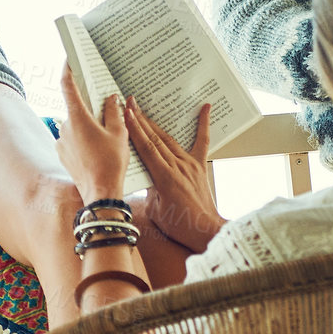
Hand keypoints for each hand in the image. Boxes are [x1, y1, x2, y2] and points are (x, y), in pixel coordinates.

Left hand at [57, 64, 128, 200]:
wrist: (100, 193)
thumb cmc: (110, 163)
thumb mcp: (119, 134)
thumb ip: (114, 112)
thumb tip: (111, 98)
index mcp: (78, 117)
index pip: (67, 86)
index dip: (67, 70)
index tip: (68, 59)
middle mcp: (65, 127)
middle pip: (76, 108)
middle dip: (90, 107)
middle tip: (107, 109)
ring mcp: (62, 142)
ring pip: (76, 125)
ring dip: (89, 126)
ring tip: (107, 138)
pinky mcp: (63, 154)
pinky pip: (74, 140)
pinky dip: (85, 140)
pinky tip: (99, 150)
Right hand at [124, 97, 223, 253]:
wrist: (205, 230)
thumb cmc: (178, 224)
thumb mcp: (155, 209)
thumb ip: (148, 188)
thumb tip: (143, 173)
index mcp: (164, 177)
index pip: (146, 148)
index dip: (135, 129)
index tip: (126, 113)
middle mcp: (178, 166)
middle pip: (155, 139)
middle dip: (141, 120)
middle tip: (130, 103)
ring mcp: (190, 164)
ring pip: (169, 139)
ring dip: (155, 123)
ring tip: (143, 109)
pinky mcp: (200, 166)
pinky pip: (202, 141)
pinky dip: (203, 124)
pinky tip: (206, 107)